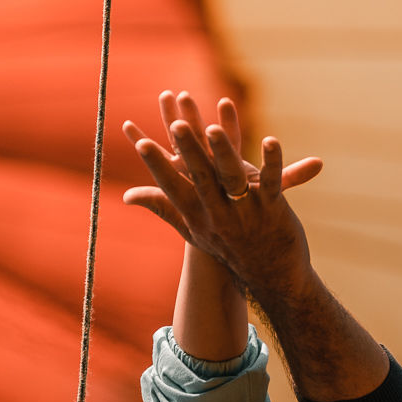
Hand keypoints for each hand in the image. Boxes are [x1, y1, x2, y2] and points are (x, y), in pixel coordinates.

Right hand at [123, 92, 321, 311]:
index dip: (157, 164)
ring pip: (233, 177)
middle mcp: (218, 213)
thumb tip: (126, 196)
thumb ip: (162, 205)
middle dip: (188, 149)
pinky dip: (273, 160)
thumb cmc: (226, 247)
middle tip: (176, 125)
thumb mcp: (192, 228)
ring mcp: (247, 210)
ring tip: (214, 129)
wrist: (269, 276)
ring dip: (223, 151)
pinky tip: (271, 141)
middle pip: (201, 176)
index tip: (141, 143)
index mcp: (196, 214)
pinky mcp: (274, 207)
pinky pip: (274, 180)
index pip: (172, 186)